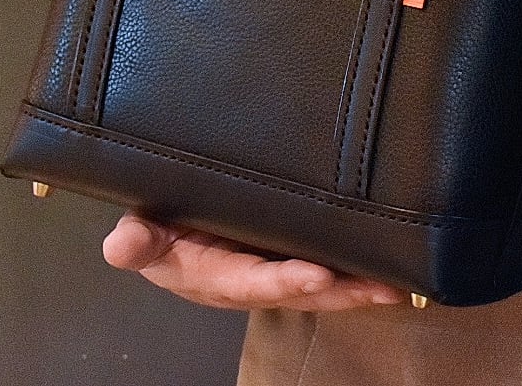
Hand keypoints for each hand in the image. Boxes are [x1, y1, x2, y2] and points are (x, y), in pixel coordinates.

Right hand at [102, 212, 407, 310]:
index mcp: (216, 277)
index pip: (253, 281)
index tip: (318, 275)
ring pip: (323, 284)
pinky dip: (359, 271)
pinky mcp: (293, 254)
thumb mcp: (142, 234)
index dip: (285, 280)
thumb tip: (122, 246)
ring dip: (359, 287)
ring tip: (399, 285)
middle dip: (342, 292)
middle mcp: (252, 280)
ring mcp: (275, 271)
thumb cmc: (157, 231)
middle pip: (302, 291)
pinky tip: (394, 269)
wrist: (165, 230)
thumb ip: (138, 240)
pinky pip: (329, 265)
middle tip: (384, 289)